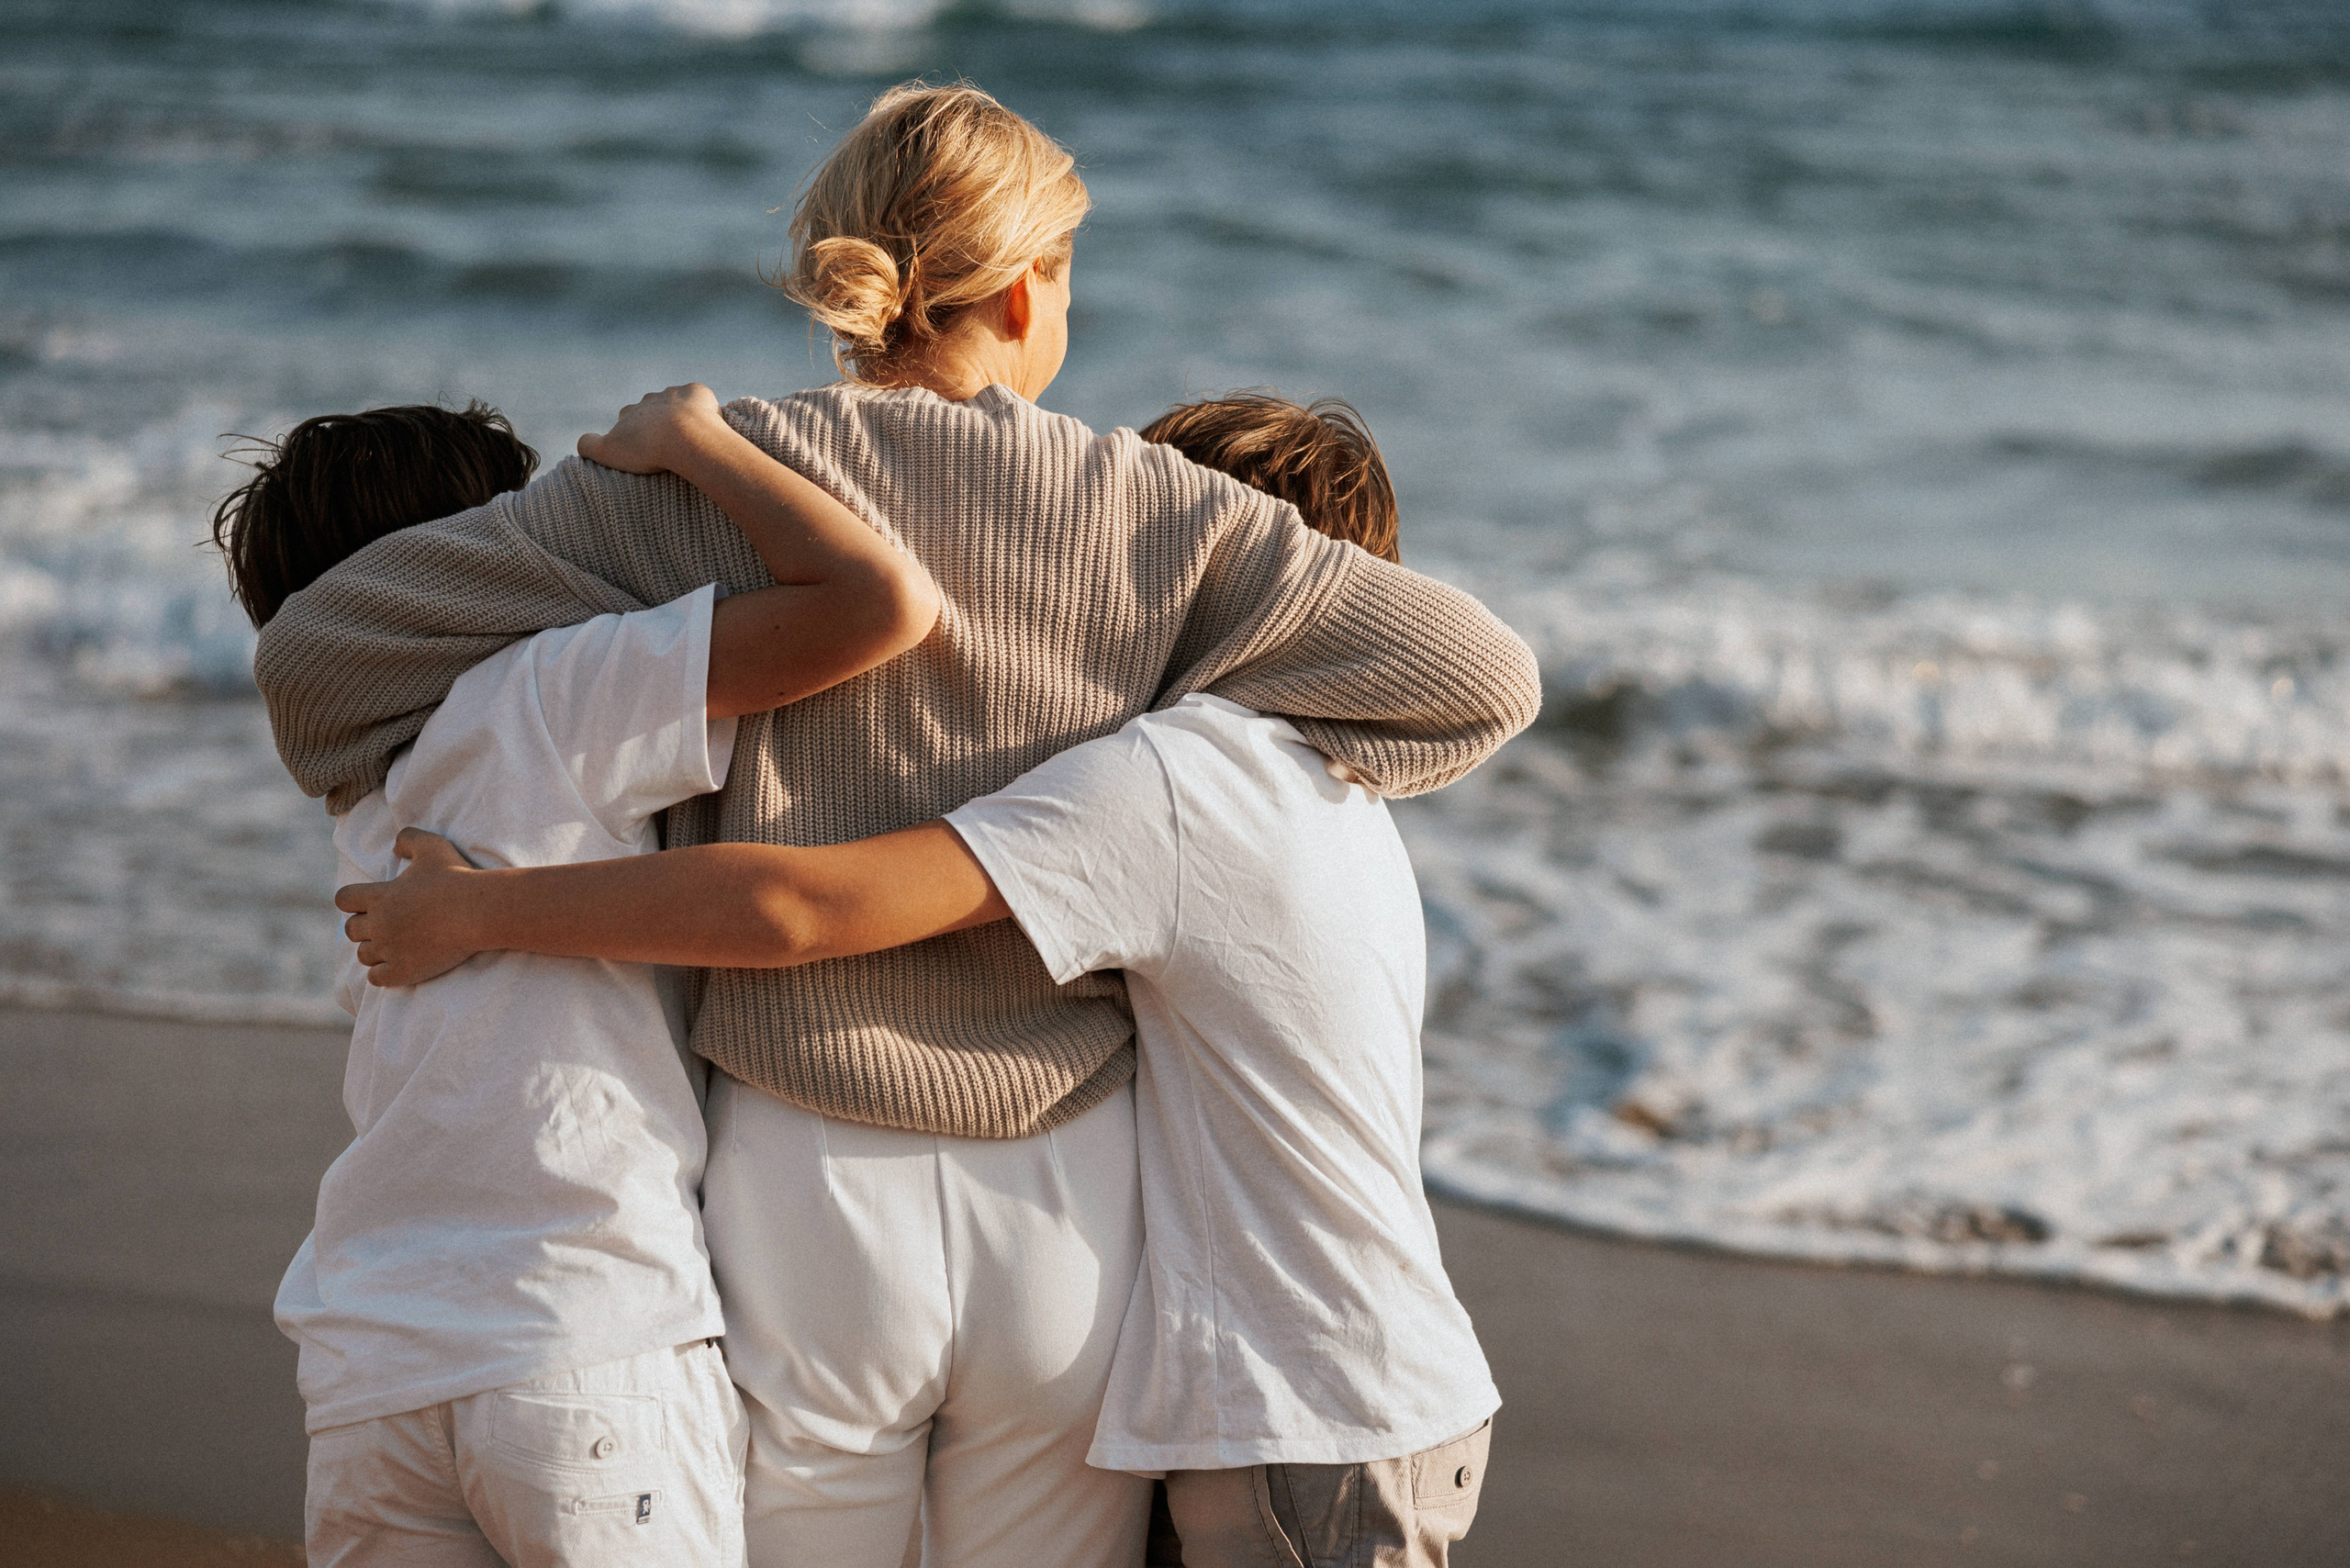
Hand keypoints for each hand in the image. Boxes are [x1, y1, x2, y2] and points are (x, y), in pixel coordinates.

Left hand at [334, 828, 488, 987]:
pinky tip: (398, 965)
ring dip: (374, 950)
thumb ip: (408, 838)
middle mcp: (379, 924)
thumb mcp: (432, 846)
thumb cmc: (457, 877)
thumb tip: (395, 847)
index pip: (343, 900)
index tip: (371, 902)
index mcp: (379, 896)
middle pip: (350, 930)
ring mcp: (390, 950)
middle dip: (364, 927)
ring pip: (363, 955)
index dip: (353, 901)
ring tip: (393, 946)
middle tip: (387, 924)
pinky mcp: (403, 971)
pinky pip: (376, 978)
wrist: (480, 911)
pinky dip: (382, 974)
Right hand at [576, 383, 724, 475]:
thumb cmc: (647, 449)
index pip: (627, 420)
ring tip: (690, 438)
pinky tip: (707, 423)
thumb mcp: (608, 452)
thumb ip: (589, 445)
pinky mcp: (697, 392)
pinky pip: (699, 395)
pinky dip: (702, 407)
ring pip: (675, 401)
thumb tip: (582, 441)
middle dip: (658, 423)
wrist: (684, 437)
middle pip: (651, 409)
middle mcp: (649, 399)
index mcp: (630, 413)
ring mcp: (674, 394)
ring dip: (681, 415)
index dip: (635, 435)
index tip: (645, 450)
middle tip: (669, 445)